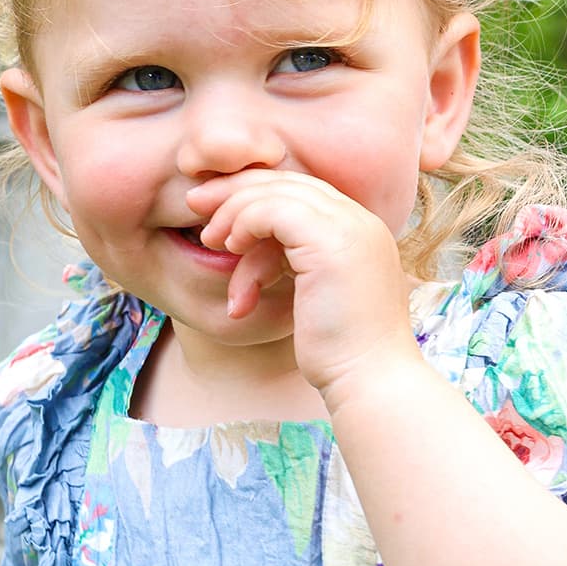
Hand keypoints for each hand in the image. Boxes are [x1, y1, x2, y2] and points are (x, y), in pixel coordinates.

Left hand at [187, 170, 420, 396]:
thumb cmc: (339, 354)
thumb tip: (250, 250)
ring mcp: (350, 229)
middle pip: (289, 183)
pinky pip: (274, 212)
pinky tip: (231, 248)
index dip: (257, 194)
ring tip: (210, 240)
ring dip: (234, 212)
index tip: (217, 211)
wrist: (370, 382)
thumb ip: (292, 264)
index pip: (303, 192)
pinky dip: (245, 223)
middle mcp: (360, 221)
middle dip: (237, 191)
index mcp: (360, 232)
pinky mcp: (331, 243)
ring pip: (278, 193)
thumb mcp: (311, 296)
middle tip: (196, 204)